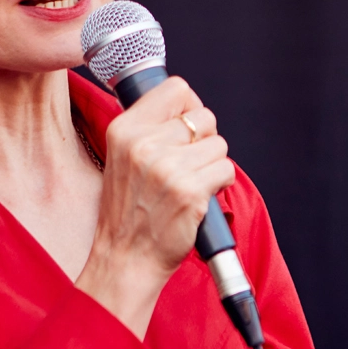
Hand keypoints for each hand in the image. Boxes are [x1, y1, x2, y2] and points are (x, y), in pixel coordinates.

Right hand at [75, 76, 234, 338]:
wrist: (125, 259)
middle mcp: (144, 145)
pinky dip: (219, 184)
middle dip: (203, 140)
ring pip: (218, 144)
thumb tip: (187, 106)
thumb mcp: (121, 158)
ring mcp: (168, 168)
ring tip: (190, 183)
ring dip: (212, 164)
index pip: (175, 89)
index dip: (189, 106)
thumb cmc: (127, 212)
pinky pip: (226, 169)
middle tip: (187, 163)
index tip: (187, 125)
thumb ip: (149, 128)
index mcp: (125, 130)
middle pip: (203, 116)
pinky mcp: (190, 191)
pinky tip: (199, 197)